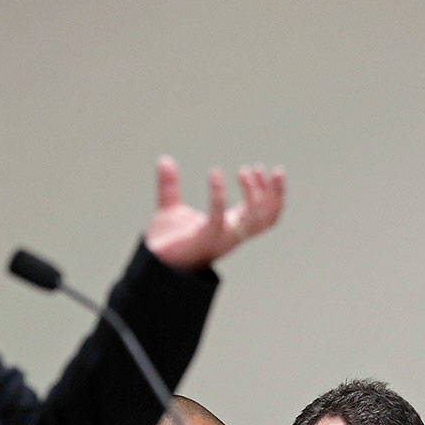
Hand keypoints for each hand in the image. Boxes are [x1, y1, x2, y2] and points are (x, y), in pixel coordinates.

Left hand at [143, 155, 284, 270]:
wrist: (149, 264)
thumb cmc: (165, 242)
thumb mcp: (170, 208)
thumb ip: (170, 185)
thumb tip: (164, 160)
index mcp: (229, 228)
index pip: (264, 215)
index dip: (272, 194)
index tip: (265, 169)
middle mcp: (230, 235)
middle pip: (267, 219)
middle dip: (274, 195)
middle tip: (273, 170)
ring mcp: (220, 240)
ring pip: (252, 221)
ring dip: (254, 194)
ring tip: (245, 170)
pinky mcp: (204, 240)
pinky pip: (218, 218)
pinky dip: (219, 195)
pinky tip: (214, 174)